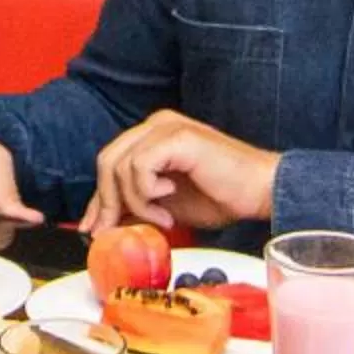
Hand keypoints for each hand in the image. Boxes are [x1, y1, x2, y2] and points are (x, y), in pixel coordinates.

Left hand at [82, 110, 277, 233]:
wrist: (259, 190)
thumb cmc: (221, 195)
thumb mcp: (166, 206)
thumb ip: (136, 206)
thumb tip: (102, 226)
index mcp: (153, 136)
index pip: (111, 163)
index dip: (98, 198)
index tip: (93, 228)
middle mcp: (156, 124)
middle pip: (107, 160)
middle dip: (106, 201)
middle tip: (116, 229)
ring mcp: (166, 127)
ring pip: (120, 165)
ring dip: (137, 201)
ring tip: (163, 217)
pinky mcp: (177, 137)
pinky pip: (139, 166)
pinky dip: (146, 192)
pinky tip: (169, 200)